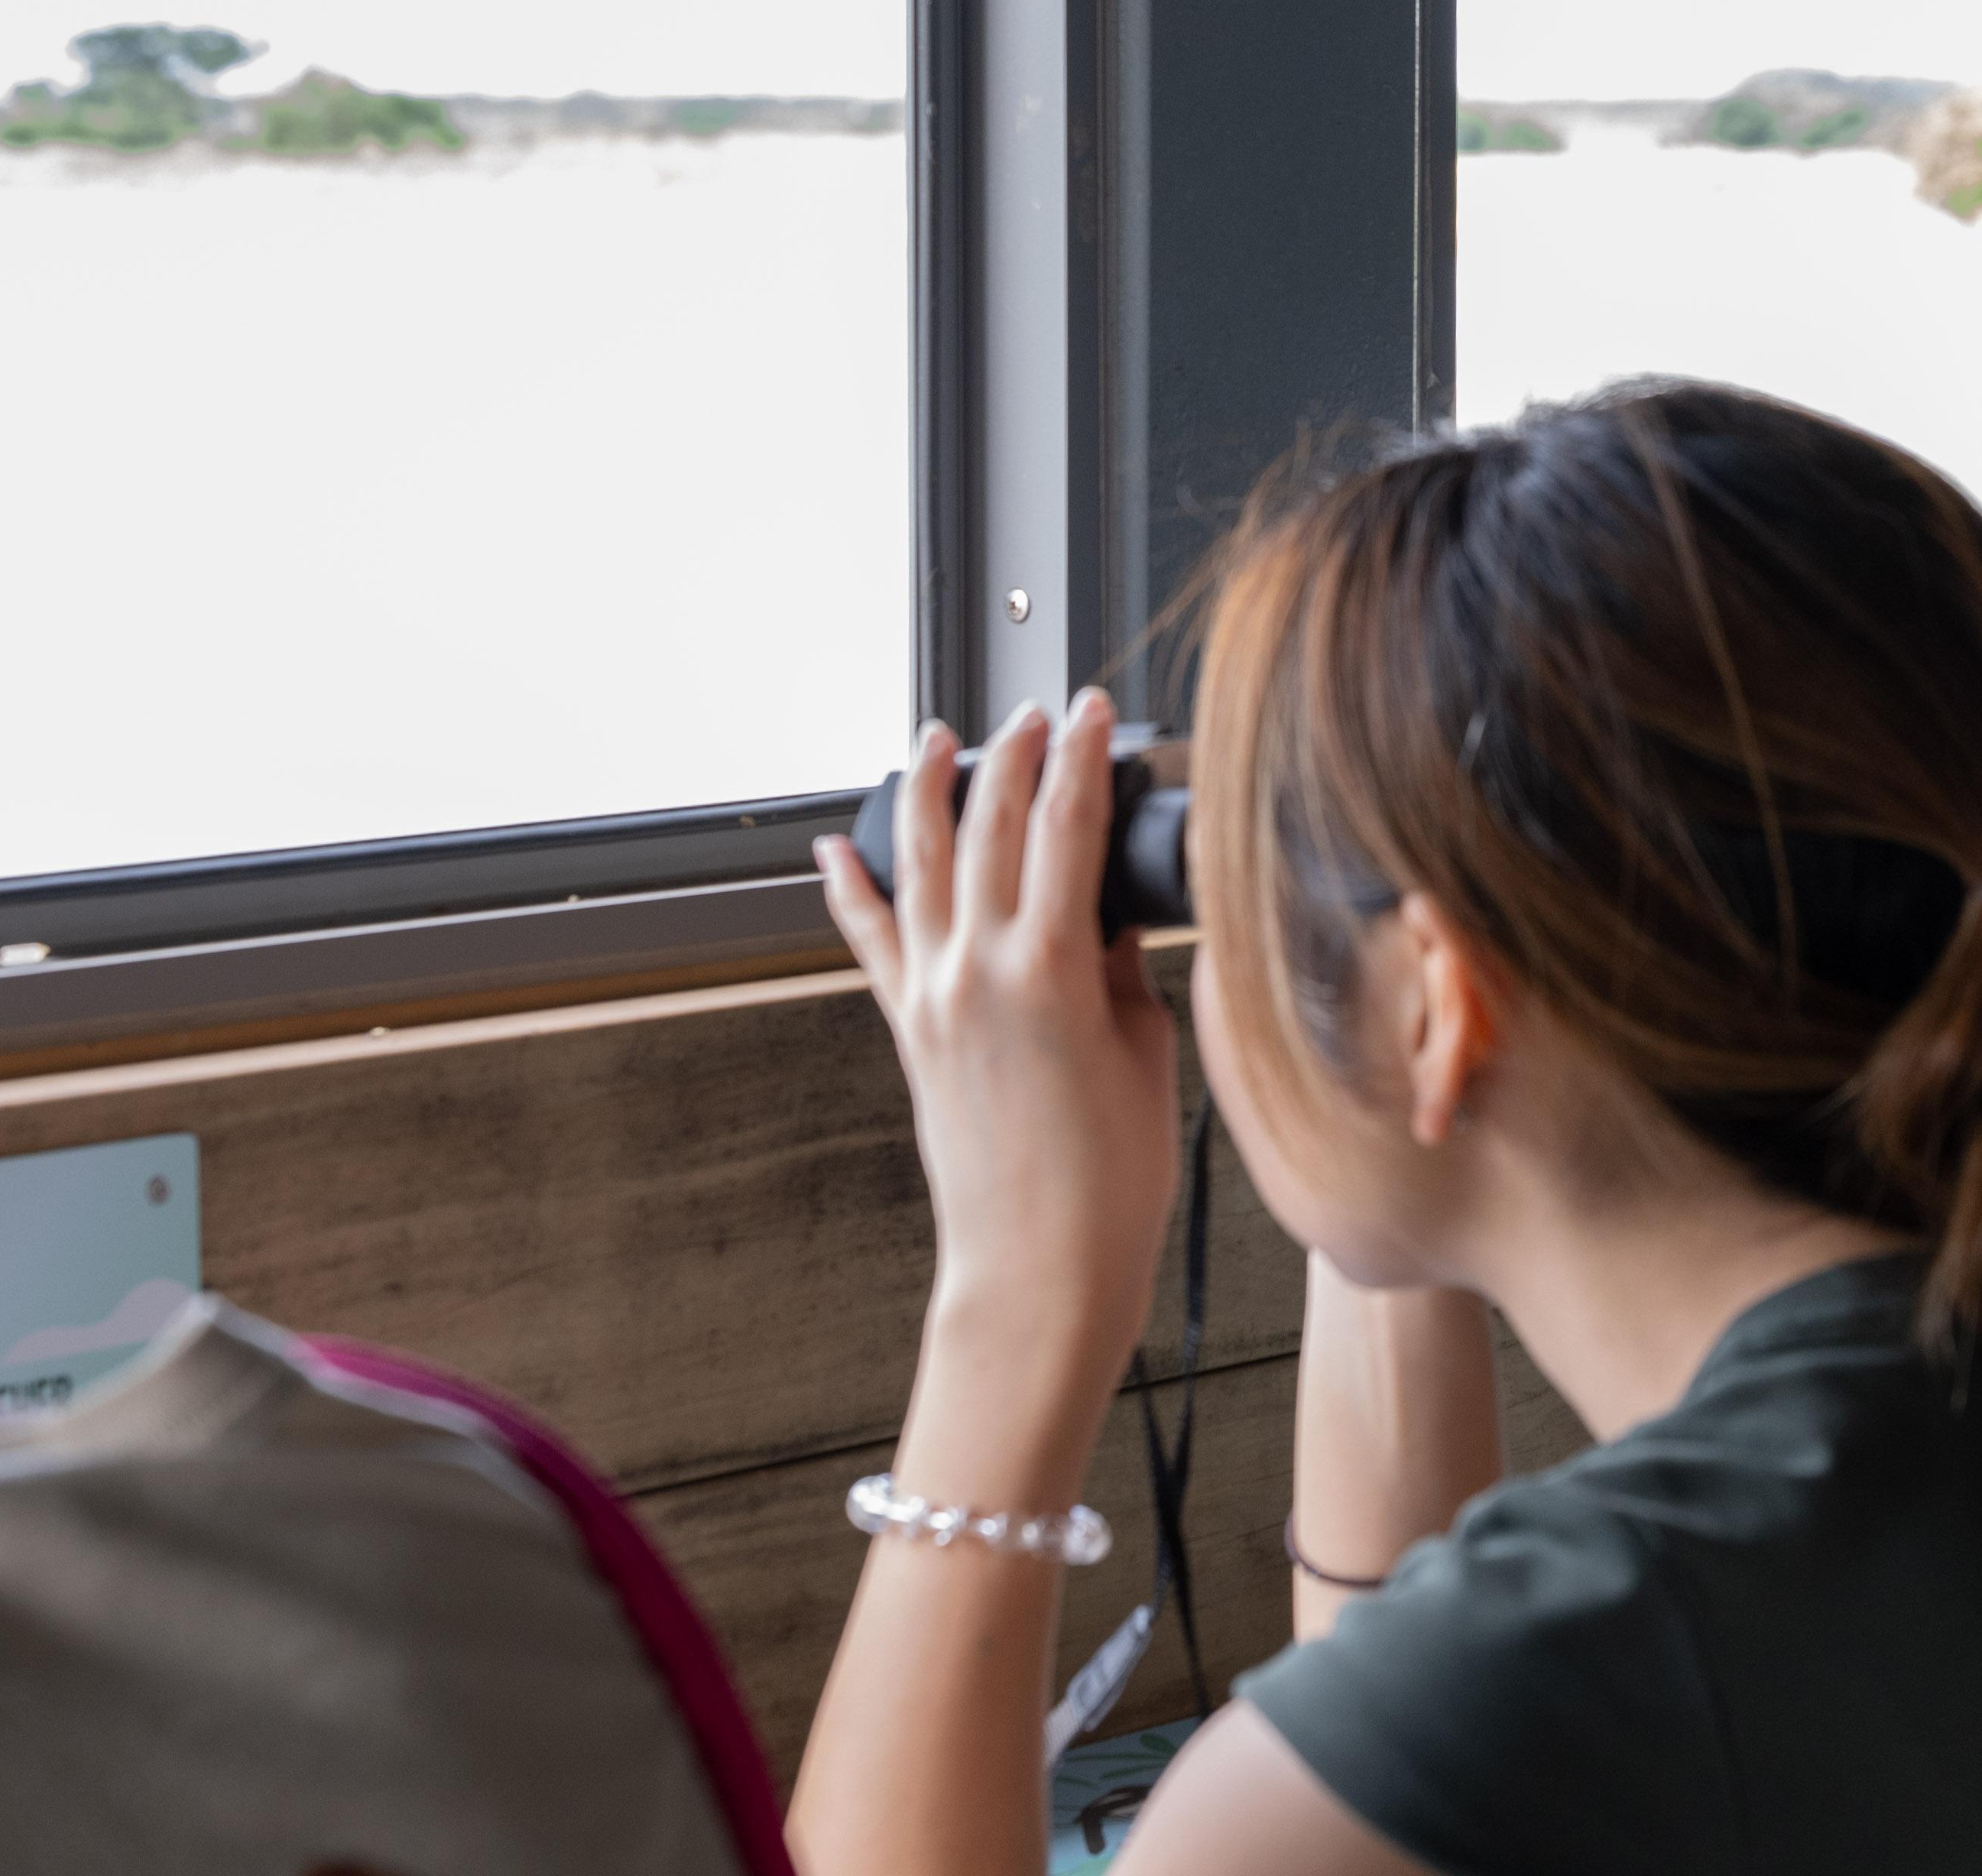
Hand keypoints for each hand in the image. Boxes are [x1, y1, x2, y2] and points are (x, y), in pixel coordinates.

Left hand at [820, 694, 1180, 1423]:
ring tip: (938, 739)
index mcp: (1051, 968)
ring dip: (929, 792)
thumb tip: (1112, 916)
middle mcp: (978, 971)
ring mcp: (933, 999)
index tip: (1095, 711)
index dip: (1084, 757)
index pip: (1068, 826)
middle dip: (1013, 755)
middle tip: (1035, 712)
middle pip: (990, 826)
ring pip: (920, 864)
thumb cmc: (1106, 1184)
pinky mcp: (909, 1033)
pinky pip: (871, 942)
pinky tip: (836, 847)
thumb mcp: (1146, 1053)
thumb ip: (1124, 970)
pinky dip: (850, 888)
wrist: (1037, 1271)